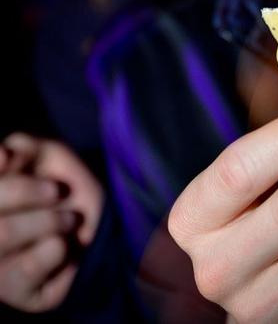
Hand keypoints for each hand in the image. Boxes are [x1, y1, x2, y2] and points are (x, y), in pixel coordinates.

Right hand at [0, 134, 102, 312]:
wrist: (103, 220)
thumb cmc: (65, 183)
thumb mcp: (47, 154)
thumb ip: (21, 147)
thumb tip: (1, 155)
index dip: (13, 184)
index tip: (21, 166)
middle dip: (29, 193)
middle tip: (57, 192)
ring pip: (3, 235)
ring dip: (48, 220)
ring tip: (69, 221)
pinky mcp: (17, 294)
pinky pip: (27, 270)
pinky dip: (55, 250)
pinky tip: (65, 248)